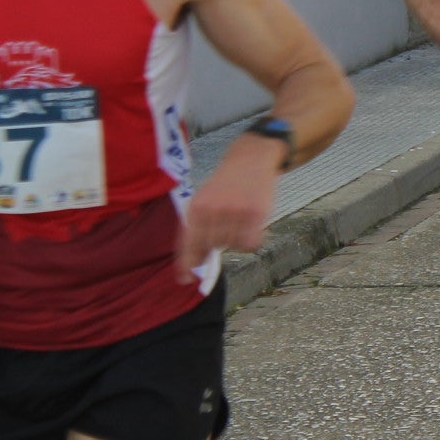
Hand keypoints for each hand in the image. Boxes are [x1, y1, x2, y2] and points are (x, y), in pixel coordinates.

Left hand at [175, 138, 283, 273]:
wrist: (250, 158)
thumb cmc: (225, 184)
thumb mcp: (204, 199)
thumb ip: (198, 229)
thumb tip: (196, 263)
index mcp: (196, 207)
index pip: (189, 243)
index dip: (186, 263)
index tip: (184, 280)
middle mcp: (214, 210)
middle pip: (213, 246)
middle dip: (219, 241)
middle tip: (226, 224)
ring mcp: (235, 212)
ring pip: (232, 246)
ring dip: (236, 238)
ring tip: (239, 219)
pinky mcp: (255, 213)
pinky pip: (250, 244)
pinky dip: (251, 240)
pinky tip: (251, 226)